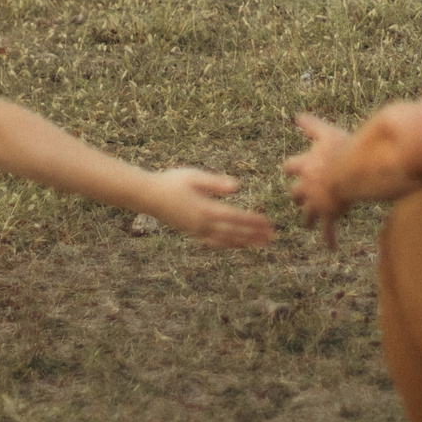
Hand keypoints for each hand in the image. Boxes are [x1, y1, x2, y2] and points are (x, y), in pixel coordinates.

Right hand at [137, 168, 274, 248]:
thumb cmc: (171, 182)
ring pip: (226, 240)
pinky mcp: (192, 232)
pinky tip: (236, 244)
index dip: (253, 221)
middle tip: (273, 237)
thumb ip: (216, 183)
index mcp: (205, 210)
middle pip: (234, 232)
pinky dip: (228, 244)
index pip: (236, 217)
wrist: (148, 196)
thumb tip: (237, 186)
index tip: (269, 223)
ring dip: (245, 242)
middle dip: (254, 235)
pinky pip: (214, 242)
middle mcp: (203, 224)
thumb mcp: (194, 176)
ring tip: (261, 244)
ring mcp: (197, 231)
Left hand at [282, 113, 354, 248]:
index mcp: (306, 164)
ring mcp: (318, 201)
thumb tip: (296, 115)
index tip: (290, 169)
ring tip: (309, 223)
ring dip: (309, 218)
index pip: (291, 166)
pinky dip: (329, 238)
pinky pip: (328, 229)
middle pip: (296, 193)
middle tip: (299, 198)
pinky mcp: (330, 213)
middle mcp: (307, 185)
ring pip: (308, 213)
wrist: (353, 170)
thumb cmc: (342, 148)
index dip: (292, 168)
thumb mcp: (325, 132)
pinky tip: (331, 248)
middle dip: (298, 196)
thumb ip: (311, 125)